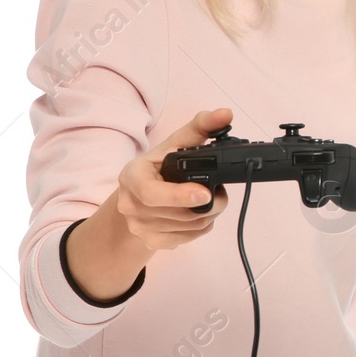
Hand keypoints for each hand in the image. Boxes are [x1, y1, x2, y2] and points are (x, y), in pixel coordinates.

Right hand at [114, 107, 232, 250]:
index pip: (151, 193)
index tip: (205, 192)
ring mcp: (140, 227)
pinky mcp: (152, 242)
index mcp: (131, 176)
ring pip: (190, 226)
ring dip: (210, 213)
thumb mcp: (174, 144)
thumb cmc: (158, 167)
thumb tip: (225, 114)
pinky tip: (200, 212)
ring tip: (210, 199)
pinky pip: (190, 237)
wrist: (137, 197)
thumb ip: (200, 127)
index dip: (180, 195)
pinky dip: (203, 226)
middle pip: (180, 212)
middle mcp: (130, 205)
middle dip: (210, 202)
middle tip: (220, 190)